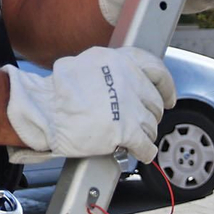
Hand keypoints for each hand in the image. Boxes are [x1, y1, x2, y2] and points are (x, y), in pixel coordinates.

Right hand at [2, 46, 175, 163]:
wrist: (44, 110)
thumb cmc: (56, 91)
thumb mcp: (85, 64)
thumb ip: (110, 71)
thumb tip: (122, 82)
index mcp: (119, 61)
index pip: (156, 70)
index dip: (167, 87)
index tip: (169, 97)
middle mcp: (128, 81)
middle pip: (154, 103)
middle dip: (150, 115)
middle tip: (141, 122)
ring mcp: (129, 106)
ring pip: (151, 125)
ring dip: (145, 134)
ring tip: (132, 137)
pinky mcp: (126, 131)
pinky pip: (146, 145)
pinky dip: (146, 152)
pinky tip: (141, 153)